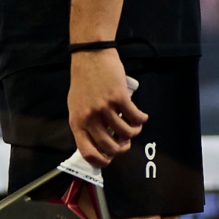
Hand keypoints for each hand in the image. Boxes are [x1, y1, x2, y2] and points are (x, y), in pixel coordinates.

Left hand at [68, 49, 145, 167]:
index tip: (109, 159)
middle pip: (110, 147)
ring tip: (133, 125)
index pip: (87, 152)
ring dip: (134, 132)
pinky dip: (141, 120)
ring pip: (126, 133)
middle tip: (125, 141)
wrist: (91, 56)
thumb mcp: (76, 106)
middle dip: (122, 148)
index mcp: (77, 122)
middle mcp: (90, 118)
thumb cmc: (84, 81)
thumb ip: (85, 124)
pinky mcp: (119, 98)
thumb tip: (99, 145)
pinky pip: (136, 118)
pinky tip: (140, 116)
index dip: (101, 161)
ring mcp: (105, 108)